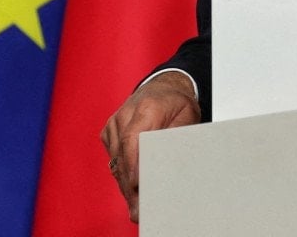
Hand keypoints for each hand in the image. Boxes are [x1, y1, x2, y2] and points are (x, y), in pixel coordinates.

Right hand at [100, 71, 199, 222]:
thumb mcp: (187, 117)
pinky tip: (132, 189)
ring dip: (125, 183)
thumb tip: (167, 163)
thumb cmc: (178, 103)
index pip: (133, 139)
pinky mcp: (109, 132)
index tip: (135, 185)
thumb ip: (175, 138)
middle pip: (123, 155)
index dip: (132, 165)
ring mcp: (114, 123)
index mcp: (147, 107)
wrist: (164, 87)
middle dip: (130, 184)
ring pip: (116, 160)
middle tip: (139, 208)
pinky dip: (122, 173)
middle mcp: (125, 114)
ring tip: (136, 206)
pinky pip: (114, 157)